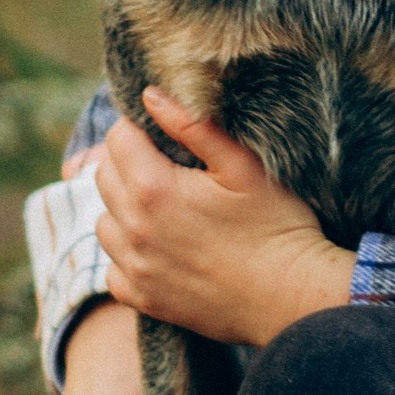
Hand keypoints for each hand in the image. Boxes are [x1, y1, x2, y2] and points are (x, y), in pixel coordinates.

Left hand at [94, 87, 353, 349]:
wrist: (290, 296)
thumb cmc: (276, 225)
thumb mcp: (243, 165)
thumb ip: (193, 127)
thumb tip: (151, 96)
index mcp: (154, 189)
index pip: (118, 138)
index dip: (140, 129)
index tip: (164, 137)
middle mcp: (133, 230)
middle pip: (104, 176)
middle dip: (129, 163)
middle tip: (169, 168)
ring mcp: (135, 268)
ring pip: (104, 223)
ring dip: (124, 209)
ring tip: (164, 208)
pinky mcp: (143, 298)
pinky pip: (113, 268)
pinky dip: (128, 255)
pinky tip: (161, 249)